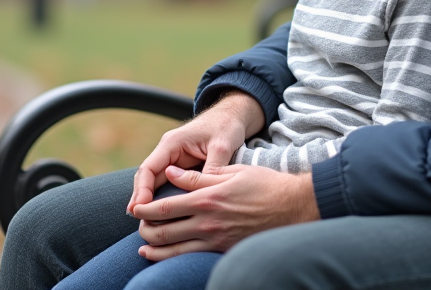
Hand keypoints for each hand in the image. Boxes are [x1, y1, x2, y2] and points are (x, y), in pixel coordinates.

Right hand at [127, 91, 264, 214]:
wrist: (232, 117)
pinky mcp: (182, 168)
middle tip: (139, 222)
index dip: (142, 190)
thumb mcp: (222, 145)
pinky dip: (163, 199)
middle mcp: (168, 152)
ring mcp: (174, 160)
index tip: (139, 208)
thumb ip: (212, 167)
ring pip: (156, 183)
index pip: (149, 168)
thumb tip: (205, 193)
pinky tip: (163, 217)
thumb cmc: (226, 127)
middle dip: (142, 199)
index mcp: (172, 143)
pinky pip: (167, 185)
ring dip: (150, 201)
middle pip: (148, 178)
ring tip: (147, 223)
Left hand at [132, 164, 319, 259]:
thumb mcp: (232, 171)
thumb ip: (199, 175)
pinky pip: (191, 258)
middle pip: (164, 232)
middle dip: (145, 231)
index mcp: (207, 198)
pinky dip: (173, 259)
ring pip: (174, 251)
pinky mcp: (224, 250)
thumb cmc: (264, 184)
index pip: (165, 207)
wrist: (294, 207)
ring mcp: (215, 240)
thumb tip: (172, 174)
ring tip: (144, 247)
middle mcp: (208, 222)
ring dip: (154, 250)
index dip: (145, 209)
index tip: (136, 207)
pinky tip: (167, 256)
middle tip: (139, 226)